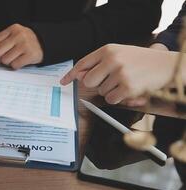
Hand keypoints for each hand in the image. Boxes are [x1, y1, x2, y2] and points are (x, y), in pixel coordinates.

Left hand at [0, 24, 42, 68]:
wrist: (45, 43)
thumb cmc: (25, 42)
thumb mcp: (14, 37)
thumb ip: (1, 42)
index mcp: (12, 29)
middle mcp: (18, 35)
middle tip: (4, 59)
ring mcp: (25, 45)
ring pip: (5, 60)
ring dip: (8, 63)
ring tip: (14, 59)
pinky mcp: (30, 55)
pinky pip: (14, 65)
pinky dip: (15, 66)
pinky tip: (20, 62)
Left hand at [60, 44, 177, 104]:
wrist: (167, 65)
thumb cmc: (142, 61)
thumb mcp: (120, 54)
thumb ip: (99, 63)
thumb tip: (80, 76)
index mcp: (108, 49)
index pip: (83, 63)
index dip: (71, 74)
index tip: (63, 81)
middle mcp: (112, 59)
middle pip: (88, 81)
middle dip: (96, 84)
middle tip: (110, 81)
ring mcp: (119, 73)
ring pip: (101, 91)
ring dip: (111, 90)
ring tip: (126, 82)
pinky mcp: (127, 87)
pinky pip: (111, 99)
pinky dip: (118, 98)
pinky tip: (129, 90)